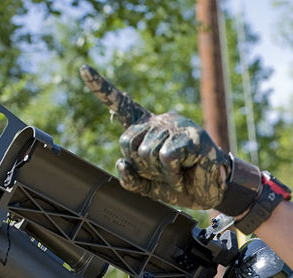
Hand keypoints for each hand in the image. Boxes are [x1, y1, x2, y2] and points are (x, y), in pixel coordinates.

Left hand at [79, 65, 230, 210]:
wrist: (209, 193)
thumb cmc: (179, 184)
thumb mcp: (148, 186)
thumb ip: (130, 178)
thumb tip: (120, 163)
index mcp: (147, 128)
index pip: (121, 105)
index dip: (102, 88)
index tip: (83, 69)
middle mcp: (160, 122)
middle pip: (127, 142)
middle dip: (140, 165)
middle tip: (162, 173)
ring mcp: (176, 127)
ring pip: (147, 152)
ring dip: (160, 173)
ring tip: (176, 174)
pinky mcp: (192, 137)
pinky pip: (166, 157)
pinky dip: (171, 174)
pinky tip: (183, 173)